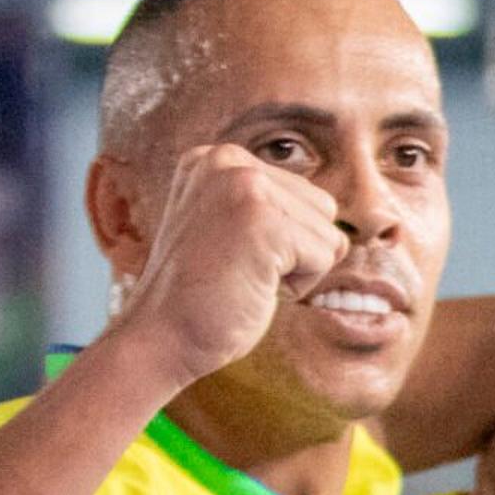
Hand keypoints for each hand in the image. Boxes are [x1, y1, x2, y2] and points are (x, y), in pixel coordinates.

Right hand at [102, 144, 341, 395]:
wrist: (161, 336)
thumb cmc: (205, 294)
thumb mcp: (234, 229)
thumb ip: (272, 205)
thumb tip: (333, 212)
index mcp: (218, 158)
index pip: (305, 196)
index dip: (284, 241)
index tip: (232, 255)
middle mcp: (228, 160)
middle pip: (323, 209)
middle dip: (296, 252)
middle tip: (240, 268)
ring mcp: (244, 186)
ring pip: (328, 234)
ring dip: (298, 269)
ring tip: (244, 275)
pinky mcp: (263, 220)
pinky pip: (325, 256)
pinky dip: (299, 284)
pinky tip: (252, 286)